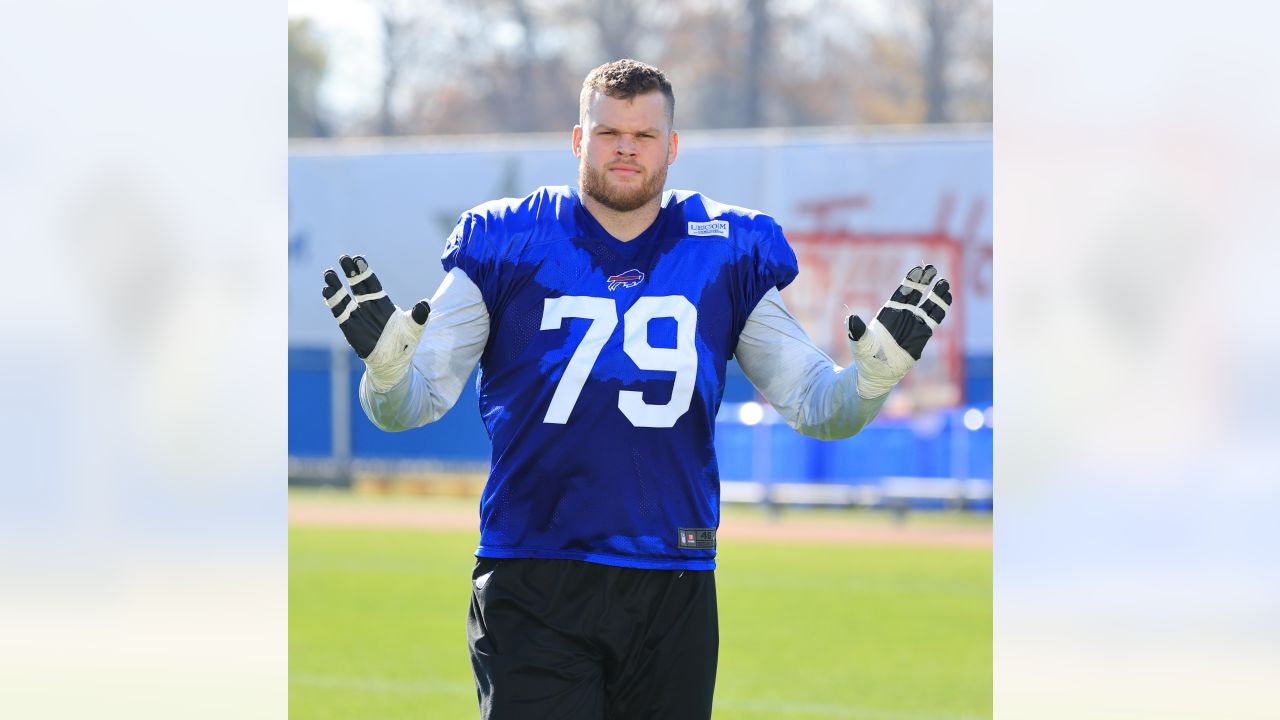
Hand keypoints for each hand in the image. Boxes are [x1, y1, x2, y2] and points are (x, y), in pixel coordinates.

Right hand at [322, 254, 430, 388]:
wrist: (394, 364)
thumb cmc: (405, 344)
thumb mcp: (415, 328)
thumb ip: (419, 315)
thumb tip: (426, 304)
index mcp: (382, 302)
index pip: (371, 282)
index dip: (364, 271)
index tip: (357, 258)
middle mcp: (367, 306)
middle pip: (356, 285)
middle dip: (349, 272)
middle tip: (342, 258)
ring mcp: (357, 316)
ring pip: (344, 298)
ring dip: (335, 286)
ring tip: (328, 273)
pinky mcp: (350, 328)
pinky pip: (339, 314)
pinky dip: (333, 303)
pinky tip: (327, 291)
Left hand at [846, 265, 951, 398]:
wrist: (876, 374)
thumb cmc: (866, 357)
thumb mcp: (860, 343)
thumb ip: (857, 330)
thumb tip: (850, 318)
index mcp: (889, 313)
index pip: (902, 292)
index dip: (911, 281)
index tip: (919, 270)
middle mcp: (903, 315)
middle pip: (916, 294)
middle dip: (924, 282)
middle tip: (932, 268)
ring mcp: (914, 324)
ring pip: (928, 305)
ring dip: (937, 295)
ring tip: (944, 283)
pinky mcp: (922, 335)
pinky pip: (934, 320)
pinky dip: (941, 309)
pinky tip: (947, 298)